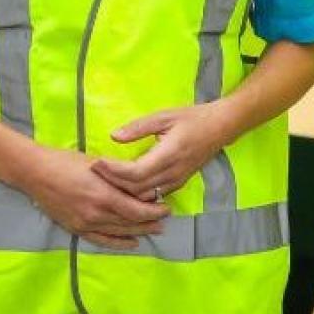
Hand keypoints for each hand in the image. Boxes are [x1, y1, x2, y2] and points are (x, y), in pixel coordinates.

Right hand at [24, 145, 168, 250]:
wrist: (36, 173)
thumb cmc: (66, 162)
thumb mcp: (97, 163)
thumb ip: (118, 176)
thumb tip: (139, 183)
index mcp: (103, 194)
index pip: (136, 209)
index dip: (154, 211)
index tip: (165, 207)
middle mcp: (96, 213)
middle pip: (131, 223)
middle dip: (150, 222)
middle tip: (165, 219)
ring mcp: (86, 223)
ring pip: (119, 233)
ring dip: (139, 232)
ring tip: (154, 230)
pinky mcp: (76, 229)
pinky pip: (102, 240)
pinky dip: (119, 243)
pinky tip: (132, 243)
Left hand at [92, 104, 233, 203]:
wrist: (219, 128)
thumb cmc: (191, 118)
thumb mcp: (164, 116)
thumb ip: (138, 127)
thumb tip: (113, 136)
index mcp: (169, 155)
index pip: (135, 172)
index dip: (114, 170)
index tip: (97, 162)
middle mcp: (172, 173)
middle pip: (136, 188)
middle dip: (112, 181)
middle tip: (93, 170)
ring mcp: (176, 182)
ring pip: (143, 197)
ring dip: (123, 191)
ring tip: (104, 180)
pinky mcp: (177, 185)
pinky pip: (152, 196)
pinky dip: (135, 194)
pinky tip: (122, 187)